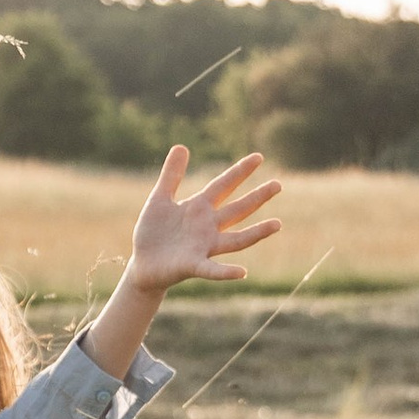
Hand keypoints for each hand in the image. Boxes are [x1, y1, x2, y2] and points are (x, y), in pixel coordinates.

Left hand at [127, 148, 282, 291]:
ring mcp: (203, 247)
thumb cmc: (152, 232)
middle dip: (257, 197)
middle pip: (237, 210)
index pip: (224, 186)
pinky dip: (226, 272)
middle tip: (278, 184)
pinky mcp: (192, 266)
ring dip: (256, 233)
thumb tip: (181, 146)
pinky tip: (241, 272)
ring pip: (236, 240)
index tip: (259, 157)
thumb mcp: (160, 199)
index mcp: (199, 208)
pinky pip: (212, 270)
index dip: (240, 171)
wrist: (141, 264)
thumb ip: (171, 175)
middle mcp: (208, 227)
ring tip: (277, 224)